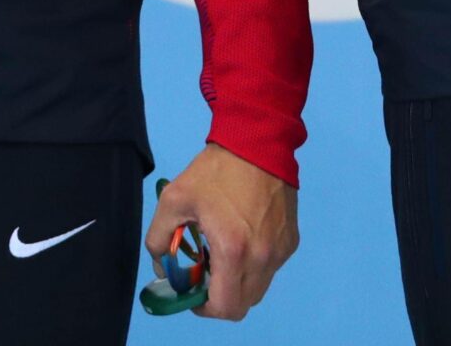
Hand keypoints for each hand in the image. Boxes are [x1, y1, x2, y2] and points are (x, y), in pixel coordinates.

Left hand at [145, 144, 297, 320]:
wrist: (258, 142)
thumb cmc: (214, 171)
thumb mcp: (174, 199)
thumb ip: (159, 237)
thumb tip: (162, 264)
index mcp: (234, 251)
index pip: (226, 307)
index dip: (205, 308)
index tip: (193, 293)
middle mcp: (263, 258)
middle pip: (243, 303)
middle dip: (220, 296)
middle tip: (204, 273)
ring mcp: (280, 251)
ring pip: (258, 288)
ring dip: (238, 282)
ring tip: (221, 253)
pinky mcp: (291, 241)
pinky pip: (270, 268)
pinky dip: (253, 266)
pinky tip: (239, 237)